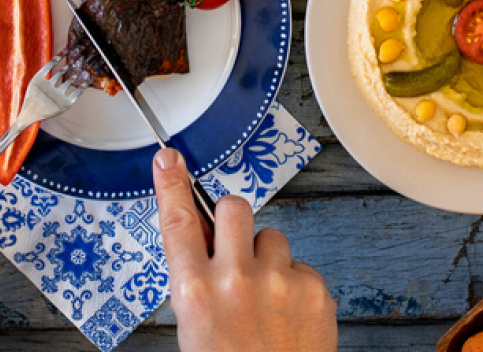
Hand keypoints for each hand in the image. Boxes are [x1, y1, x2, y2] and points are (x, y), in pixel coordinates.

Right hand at [154, 148, 336, 351]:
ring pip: (271, 237)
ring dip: (266, 258)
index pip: (178, 221)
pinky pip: (300, 267)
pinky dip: (293, 285)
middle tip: (234, 247)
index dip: (172, 184)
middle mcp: (234, 281)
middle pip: (232, 208)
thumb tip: (202, 236)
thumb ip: (196, 278)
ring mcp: (278, 283)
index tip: (168, 158)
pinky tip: (287, 316)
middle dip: (232, 220)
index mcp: (195, 291)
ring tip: (265, 300)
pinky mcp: (313, 291)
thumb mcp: (194, 326)